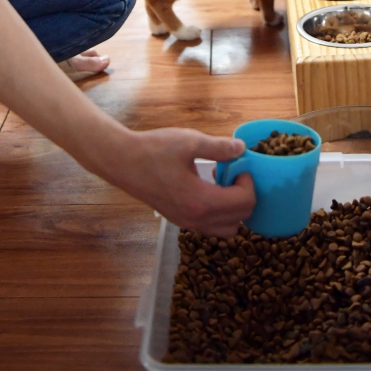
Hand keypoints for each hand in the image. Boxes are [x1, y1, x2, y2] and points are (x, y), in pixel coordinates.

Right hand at [118, 129, 255, 236]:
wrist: (122, 162)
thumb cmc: (154, 150)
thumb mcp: (189, 141)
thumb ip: (219, 147)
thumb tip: (241, 148)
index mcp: (202, 201)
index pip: (244, 203)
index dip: (248, 182)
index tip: (239, 164)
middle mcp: (196, 219)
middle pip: (239, 220)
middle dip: (244, 195)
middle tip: (232, 172)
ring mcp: (187, 223)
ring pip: (225, 228)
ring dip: (232, 207)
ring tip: (220, 182)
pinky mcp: (179, 220)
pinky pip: (210, 225)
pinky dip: (218, 211)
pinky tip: (206, 187)